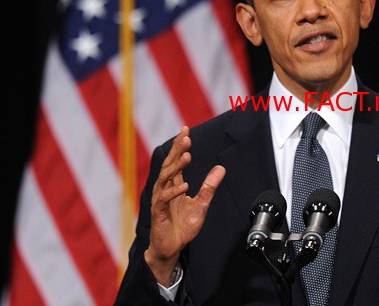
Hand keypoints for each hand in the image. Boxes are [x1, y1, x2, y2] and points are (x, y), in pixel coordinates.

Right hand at [144, 126, 225, 284]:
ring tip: (187, 156)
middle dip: (177, 150)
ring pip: (164, 178)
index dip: (180, 145)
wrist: (171, 248)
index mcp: (174, 184)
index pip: (176, 161)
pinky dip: (174, 192)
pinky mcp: (157, 213)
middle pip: (169, 164)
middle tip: (186, 137)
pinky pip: (163, 199)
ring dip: (176, 167)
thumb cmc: (183, 226)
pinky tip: (185, 186)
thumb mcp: (202, 204)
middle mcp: (164, 189)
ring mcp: (159, 200)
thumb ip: (210, 187)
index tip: (186, 129)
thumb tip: (221, 169)